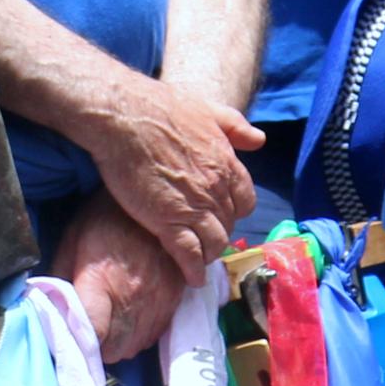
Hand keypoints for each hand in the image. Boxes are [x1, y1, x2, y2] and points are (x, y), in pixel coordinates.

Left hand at [54, 198, 188, 364]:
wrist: (155, 200)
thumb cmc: (105, 218)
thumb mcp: (72, 239)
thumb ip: (60, 278)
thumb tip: (50, 310)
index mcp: (100, 281)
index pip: (91, 334)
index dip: (80, 342)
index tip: (74, 337)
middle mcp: (132, 297)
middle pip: (114, 351)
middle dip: (100, 346)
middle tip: (92, 330)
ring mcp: (157, 301)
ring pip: (135, 347)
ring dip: (121, 341)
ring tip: (111, 321)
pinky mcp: (174, 300)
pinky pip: (154, 334)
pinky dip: (141, 332)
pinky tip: (131, 314)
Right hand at [82, 75, 259, 270]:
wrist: (125, 117)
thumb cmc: (161, 107)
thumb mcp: (207, 109)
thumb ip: (235, 126)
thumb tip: (259, 140)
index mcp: (226, 163)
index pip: (245, 199)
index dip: (234, 209)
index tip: (222, 213)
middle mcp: (215, 189)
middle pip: (228, 223)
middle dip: (220, 232)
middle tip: (207, 237)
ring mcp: (193, 208)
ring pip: (213, 243)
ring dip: (209, 253)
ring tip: (200, 259)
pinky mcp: (167, 222)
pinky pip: (189, 255)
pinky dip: (192, 269)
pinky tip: (190, 277)